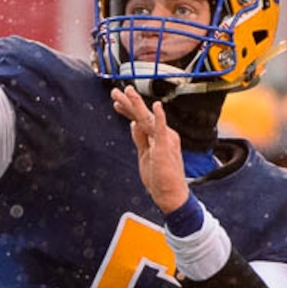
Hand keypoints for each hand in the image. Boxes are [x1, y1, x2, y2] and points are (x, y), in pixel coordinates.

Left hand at [111, 85, 188, 214]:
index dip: (127, 110)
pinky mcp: (166, 147)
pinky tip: (157, 107)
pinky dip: (159, 118)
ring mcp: (165, 139)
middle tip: (115, 91)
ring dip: (136, 104)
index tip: (116, 102)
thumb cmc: (160, 177)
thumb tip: (132, 124)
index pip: (140, 119)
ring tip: (127, 92)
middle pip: (142, 115)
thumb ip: (140, 138)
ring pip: (147, 118)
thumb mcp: (144, 154)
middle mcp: (163, 134)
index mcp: (158, 136)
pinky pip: (161, 130)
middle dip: (128, 102)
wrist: (171, 195)